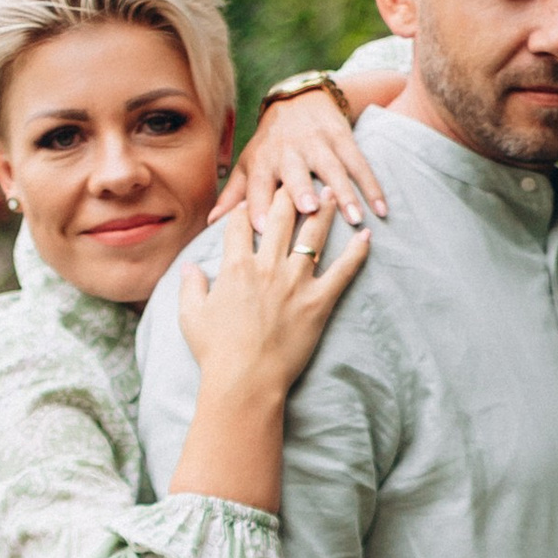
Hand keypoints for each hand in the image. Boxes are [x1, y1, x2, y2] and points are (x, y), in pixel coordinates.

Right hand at [176, 187, 367, 402]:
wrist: (245, 380)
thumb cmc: (215, 352)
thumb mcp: (191, 316)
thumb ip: (191, 286)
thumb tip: (191, 267)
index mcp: (235, 266)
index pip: (240, 223)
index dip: (246, 206)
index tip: (253, 197)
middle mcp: (267, 266)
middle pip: (281, 216)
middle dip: (289, 191)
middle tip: (299, 177)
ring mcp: (295, 282)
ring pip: (313, 235)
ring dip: (324, 209)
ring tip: (333, 191)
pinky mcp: (318, 302)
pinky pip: (343, 270)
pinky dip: (357, 252)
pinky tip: (367, 235)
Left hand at [216, 87, 388, 229]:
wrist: (300, 100)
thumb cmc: (270, 144)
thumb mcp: (248, 164)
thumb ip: (234, 194)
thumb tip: (211, 223)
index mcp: (263, 161)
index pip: (257, 185)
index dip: (257, 205)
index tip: (261, 229)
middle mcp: (289, 152)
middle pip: (296, 172)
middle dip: (302, 189)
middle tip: (309, 210)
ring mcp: (318, 144)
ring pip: (333, 169)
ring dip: (345, 193)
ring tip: (355, 218)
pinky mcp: (343, 139)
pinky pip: (359, 164)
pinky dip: (372, 186)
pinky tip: (382, 209)